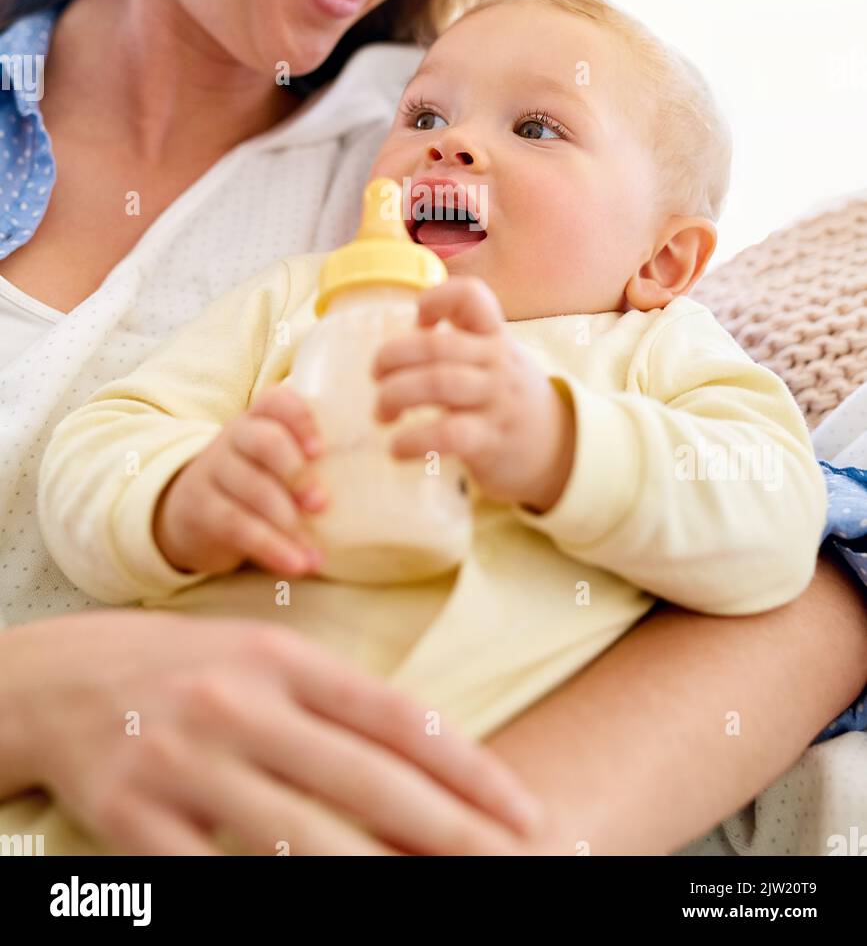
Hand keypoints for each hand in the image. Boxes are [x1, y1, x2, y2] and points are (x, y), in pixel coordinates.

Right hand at [2, 612, 543, 854]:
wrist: (61, 678)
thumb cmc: (187, 667)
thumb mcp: (265, 654)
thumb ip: (339, 699)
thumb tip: (434, 754)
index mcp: (282, 657)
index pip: (395, 716)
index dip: (468, 767)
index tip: (522, 809)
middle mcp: (240, 704)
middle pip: (365, 783)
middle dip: (450, 833)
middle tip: (513, 865)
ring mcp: (186, 762)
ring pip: (301, 839)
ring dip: (378, 878)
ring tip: (435, 900)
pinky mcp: (136, 818)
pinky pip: (217, 877)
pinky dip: (269, 898)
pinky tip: (321, 910)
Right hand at [153, 384, 328, 576]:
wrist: (192, 510)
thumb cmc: (257, 481)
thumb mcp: (276, 461)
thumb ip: (313, 460)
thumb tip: (378, 481)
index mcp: (260, 418)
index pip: (276, 401)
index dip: (300, 420)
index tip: (320, 450)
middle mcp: (234, 437)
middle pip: (263, 442)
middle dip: (296, 473)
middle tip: (322, 504)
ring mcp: (213, 471)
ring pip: (252, 490)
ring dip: (289, 524)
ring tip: (317, 554)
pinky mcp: (201, 510)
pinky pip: (236, 526)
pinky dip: (270, 548)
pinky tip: (295, 565)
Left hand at [371, 276, 575, 512]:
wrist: (561, 449)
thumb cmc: (509, 399)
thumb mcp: (496, 360)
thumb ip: (459, 345)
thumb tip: (398, 345)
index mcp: (494, 337)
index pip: (471, 296)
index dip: (435, 298)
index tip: (418, 320)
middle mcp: (496, 363)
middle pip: (436, 345)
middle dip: (393, 357)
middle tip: (376, 375)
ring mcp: (496, 400)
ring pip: (438, 383)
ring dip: (395, 395)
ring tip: (381, 413)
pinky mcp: (491, 440)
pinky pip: (448, 434)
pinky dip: (414, 440)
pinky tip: (397, 448)